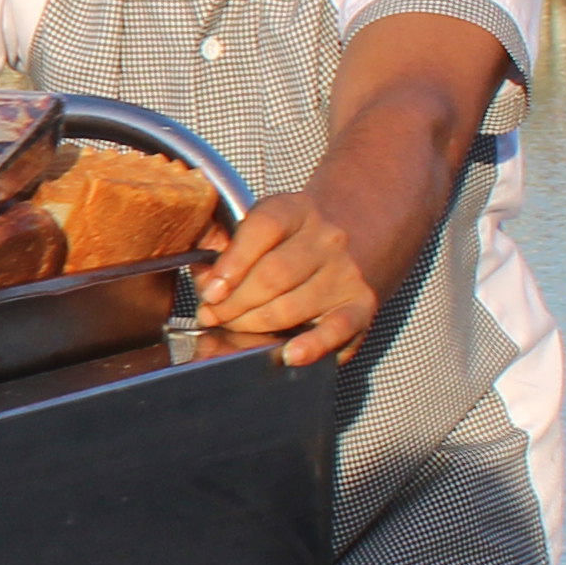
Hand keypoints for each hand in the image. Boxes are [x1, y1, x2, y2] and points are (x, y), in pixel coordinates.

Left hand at [192, 189, 379, 364]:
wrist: (351, 241)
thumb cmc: (286, 243)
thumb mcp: (257, 228)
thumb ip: (224, 247)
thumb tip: (204, 280)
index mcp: (296, 210)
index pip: (263, 228)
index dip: (232, 263)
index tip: (212, 291)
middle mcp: (327, 238)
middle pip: (273, 275)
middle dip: (234, 303)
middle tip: (213, 316)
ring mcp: (347, 272)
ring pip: (292, 307)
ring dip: (254, 325)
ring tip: (234, 328)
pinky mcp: (361, 304)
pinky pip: (337, 329)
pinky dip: (312, 346)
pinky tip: (290, 354)